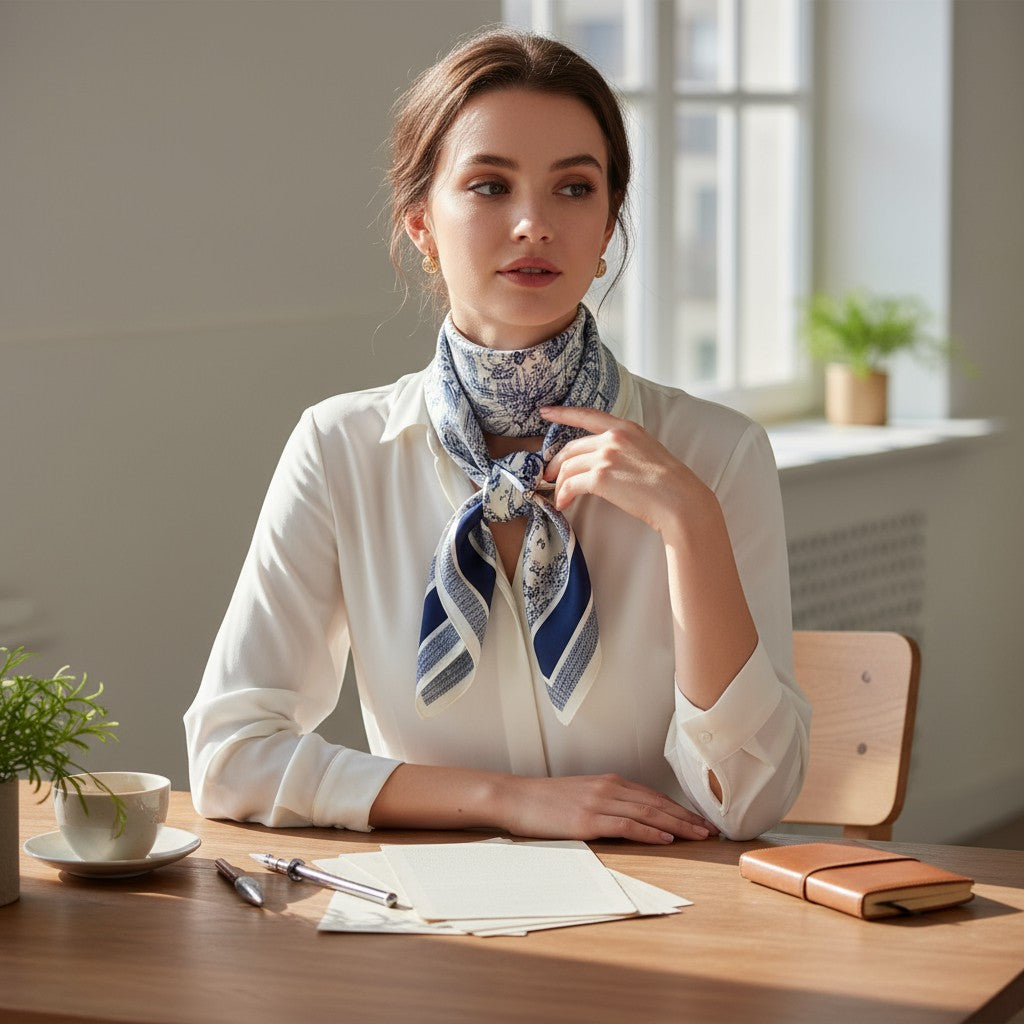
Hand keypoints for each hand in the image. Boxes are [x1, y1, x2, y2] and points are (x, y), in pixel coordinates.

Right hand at [499, 773, 718, 843]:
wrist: (516, 797)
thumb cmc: (546, 801)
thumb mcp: (582, 795)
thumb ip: (608, 803)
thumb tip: (633, 820)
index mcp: (609, 782)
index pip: (654, 796)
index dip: (680, 809)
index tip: (701, 821)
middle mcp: (609, 788)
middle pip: (657, 803)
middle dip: (687, 818)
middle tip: (711, 830)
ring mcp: (599, 803)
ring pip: (648, 813)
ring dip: (677, 826)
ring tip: (699, 836)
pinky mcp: (588, 820)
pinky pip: (627, 825)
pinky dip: (649, 832)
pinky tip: (666, 839)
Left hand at [540, 406, 706, 536]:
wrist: (679, 499)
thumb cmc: (668, 483)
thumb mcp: (647, 450)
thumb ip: (623, 447)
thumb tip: (601, 460)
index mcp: (625, 427)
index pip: (587, 415)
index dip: (562, 413)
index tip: (545, 411)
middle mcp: (613, 437)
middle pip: (571, 447)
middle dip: (556, 463)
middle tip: (549, 477)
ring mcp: (606, 455)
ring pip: (568, 467)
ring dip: (559, 484)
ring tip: (558, 497)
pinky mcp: (600, 477)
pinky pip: (570, 484)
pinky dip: (563, 495)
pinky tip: (563, 504)